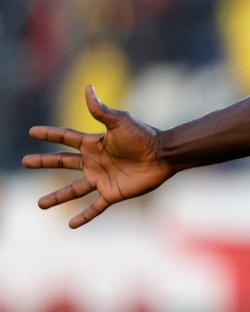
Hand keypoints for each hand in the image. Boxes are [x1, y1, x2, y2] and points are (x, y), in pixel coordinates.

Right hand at [23, 85, 172, 227]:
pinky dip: (84, 216)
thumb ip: (101, 109)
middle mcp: (95, 161)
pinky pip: (95, 207)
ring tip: (39, 204)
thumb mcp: (120, 121)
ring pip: (73, 190)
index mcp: (94, 143)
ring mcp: (102, 178)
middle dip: (44, 162)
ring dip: (57, 197)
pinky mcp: (113, 193)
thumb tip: (87, 87)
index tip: (32, 132)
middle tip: (24, 162)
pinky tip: (70, 225)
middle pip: (63, 162)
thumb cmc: (144, 135)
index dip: (49, 134)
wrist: (164, 155)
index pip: (65, 138)